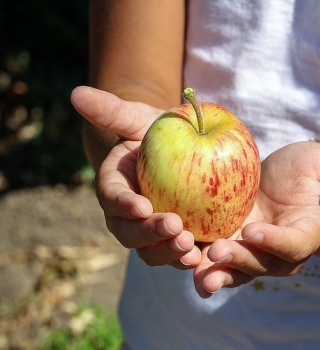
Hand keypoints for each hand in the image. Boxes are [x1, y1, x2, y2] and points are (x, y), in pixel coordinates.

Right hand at [71, 86, 202, 267]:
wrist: (182, 152)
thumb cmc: (158, 132)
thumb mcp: (139, 118)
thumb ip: (112, 110)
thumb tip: (77, 93)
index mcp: (114, 188)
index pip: (112, 198)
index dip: (124, 205)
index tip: (142, 206)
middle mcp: (128, 217)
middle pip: (130, 234)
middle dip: (149, 235)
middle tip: (175, 227)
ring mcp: (152, 234)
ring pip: (153, 252)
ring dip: (169, 253)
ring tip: (191, 249)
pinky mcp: (178, 242)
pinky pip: (180, 257)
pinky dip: (191, 262)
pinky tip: (207, 259)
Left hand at [193, 141, 319, 296]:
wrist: (286, 181)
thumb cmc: (313, 171)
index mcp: (308, 233)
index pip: (294, 244)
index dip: (276, 242)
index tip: (255, 231)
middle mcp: (280, 252)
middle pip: (261, 265)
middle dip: (240, 261)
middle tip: (217, 252)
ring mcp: (252, 252)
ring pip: (235, 270)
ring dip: (216, 273)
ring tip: (196, 273)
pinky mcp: (229, 244)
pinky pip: (214, 259)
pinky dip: (197, 261)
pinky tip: (178, 257)